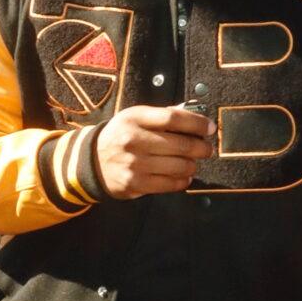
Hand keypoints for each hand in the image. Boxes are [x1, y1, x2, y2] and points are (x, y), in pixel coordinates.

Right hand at [91, 105, 215, 198]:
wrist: (92, 161)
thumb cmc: (121, 136)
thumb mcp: (136, 118)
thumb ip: (163, 116)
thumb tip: (196, 118)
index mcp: (135, 118)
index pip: (173, 117)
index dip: (197, 123)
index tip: (209, 128)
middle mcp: (133, 140)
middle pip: (181, 144)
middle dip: (201, 147)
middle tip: (206, 149)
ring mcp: (134, 163)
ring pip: (179, 166)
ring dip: (192, 165)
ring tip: (192, 163)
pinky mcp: (136, 183)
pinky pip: (170, 184)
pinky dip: (183, 181)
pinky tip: (184, 176)